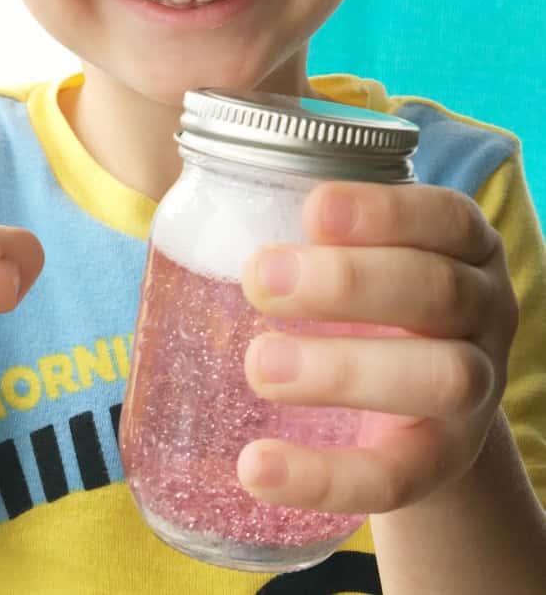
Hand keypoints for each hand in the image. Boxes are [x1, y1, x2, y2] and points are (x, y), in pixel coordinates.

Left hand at [238, 181, 518, 513]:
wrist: (422, 402)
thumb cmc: (366, 296)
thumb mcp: (352, 249)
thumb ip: (292, 220)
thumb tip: (173, 179)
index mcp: (461, 243)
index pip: (442, 217)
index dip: (384, 213)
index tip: (312, 210)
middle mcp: (483, 308)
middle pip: (436, 291)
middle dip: (347, 283)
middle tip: (259, 279)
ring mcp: (474, 387)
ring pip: (439, 378)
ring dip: (344, 371)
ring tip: (259, 365)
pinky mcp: (444, 462)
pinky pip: (397, 478)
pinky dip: (326, 478)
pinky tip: (255, 467)